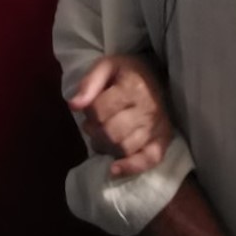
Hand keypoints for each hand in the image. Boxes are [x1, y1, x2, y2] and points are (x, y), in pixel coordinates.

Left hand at [68, 53, 175, 177]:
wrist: (156, 76)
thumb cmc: (127, 73)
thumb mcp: (106, 67)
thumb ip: (88, 84)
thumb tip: (73, 106)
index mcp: (133, 87)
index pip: (99, 111)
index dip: (88, 113)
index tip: (90, 109)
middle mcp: (148, 109)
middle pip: (110, 132)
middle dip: (94, 131)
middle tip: (93, 125)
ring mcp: (156, 127)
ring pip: (123, 148)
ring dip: (106, 147)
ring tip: (103, 137)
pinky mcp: (163, 141)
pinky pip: (148, 160)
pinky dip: (130, 167)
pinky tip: (114, 168)